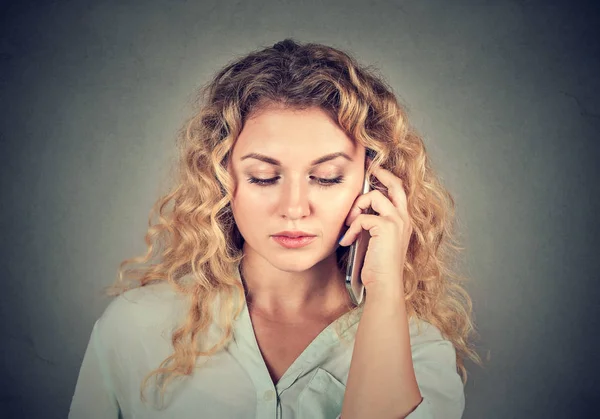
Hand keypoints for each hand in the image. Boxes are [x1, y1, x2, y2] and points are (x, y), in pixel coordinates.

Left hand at [338, 159, 412, 292]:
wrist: (384, 284)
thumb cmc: (378, 267)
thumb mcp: (376, 240)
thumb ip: (373, 224)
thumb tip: (358, 211)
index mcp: (403, 220)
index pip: (398, 190)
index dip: (387, 177)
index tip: (374, 168)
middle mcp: (404, 218)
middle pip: (394, 183)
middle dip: (380, 172)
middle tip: (366, 166)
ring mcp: (397, 221)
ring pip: (374, 196)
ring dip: (356, 207)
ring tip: (348, 223)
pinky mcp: (387, 227)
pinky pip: (362, 217)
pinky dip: (351, 229)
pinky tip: (346, 241)